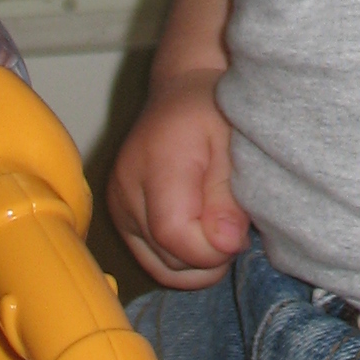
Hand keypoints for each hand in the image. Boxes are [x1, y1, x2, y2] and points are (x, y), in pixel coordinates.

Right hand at [108, 71, 247, 287]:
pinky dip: (180, 260)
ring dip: (196, 263)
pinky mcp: (120, 217)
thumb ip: (228, 194)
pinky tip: (201, 238)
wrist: (182, 93)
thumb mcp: (233, 143)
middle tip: (235, 228)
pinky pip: (152, 260)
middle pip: (168, 258)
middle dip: (210, 256)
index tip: (240, 234)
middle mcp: (126, 189)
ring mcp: (118, 206)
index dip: (212, 249)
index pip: (174, 234)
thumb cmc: (212, 111)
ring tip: (220, 230)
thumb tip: (225, 245)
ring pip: (160, 267)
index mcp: (156, 164)